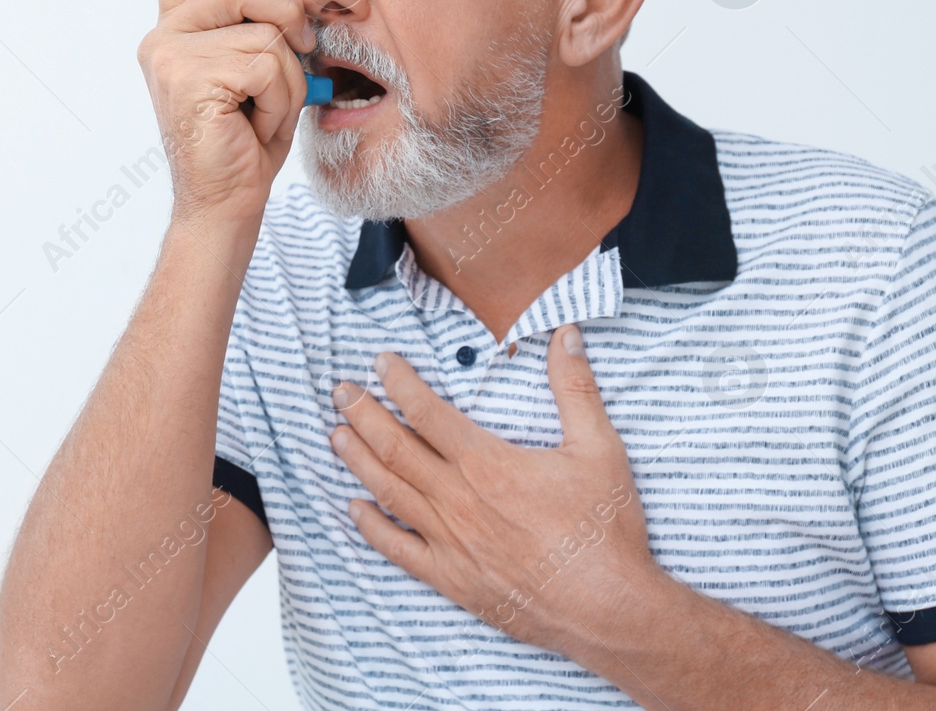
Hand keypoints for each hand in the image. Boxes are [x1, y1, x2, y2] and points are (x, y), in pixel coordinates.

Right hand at [137, 0, 314, 225]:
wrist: (225, 201)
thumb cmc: (245, 139)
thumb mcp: (258, 67)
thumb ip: (262, 24)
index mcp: (176, 29)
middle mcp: (164, 37)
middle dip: (286, 10)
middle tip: (303, 45)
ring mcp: (170, 57)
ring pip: (264, 33)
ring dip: (287, 77)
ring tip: (265, 111)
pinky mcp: (188, 79)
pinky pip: (265, 65)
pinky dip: (280, 99)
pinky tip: (258, 124)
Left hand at [330, 325, 662, 657]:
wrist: (610, 609)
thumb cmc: (605, 531)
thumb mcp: (599, 449)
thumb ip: (576, 388)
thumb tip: (567, 335)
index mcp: (488, 463)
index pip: (427, 412)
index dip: (398, 383)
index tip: (379, 362)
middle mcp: (458, 500)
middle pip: (394, 447)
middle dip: (362, 413)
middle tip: (340, 391)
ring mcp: (450, 541)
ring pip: (388, 492)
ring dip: (357, 460)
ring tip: (335, 434)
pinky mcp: (451, 578)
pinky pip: (398, 550)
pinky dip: (371, 527)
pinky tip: (354, 508)